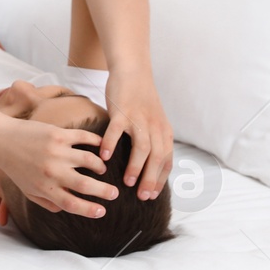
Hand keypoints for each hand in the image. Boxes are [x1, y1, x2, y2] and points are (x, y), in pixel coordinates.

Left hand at [0, 115, 112, 217]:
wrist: (1, 141)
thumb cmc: (16, 168)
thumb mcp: (28, 191)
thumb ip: (48, 202)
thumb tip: (69, 208)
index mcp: (45, 187)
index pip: (72, 204)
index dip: (89, 210)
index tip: (102, 212)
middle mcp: (52, 171)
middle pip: (85, 185)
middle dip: (105, 191)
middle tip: (115, 193)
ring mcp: (56, 152)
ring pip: (90, 160)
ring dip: (100, 166)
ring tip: (102, 169)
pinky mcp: (58, 134)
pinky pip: (84, 138)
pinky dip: (96, 141)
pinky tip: (101, 145)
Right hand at [103, 71, 173, 199]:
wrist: (133, 72)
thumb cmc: (140, 100)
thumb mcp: (153, 121)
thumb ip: (153, 140)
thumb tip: (149, 164)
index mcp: (163, 131)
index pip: (166, 160)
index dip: (160, 179)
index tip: (151, 195)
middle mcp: (154, 126)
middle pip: (157, 157)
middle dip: (150, 179)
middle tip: (142, 196)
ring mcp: (138, 118)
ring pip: (142, 147)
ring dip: (135, 166)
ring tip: (127, 182)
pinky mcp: (122, 110)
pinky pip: (116, 130)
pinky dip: (111, 144)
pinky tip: (104, 156)